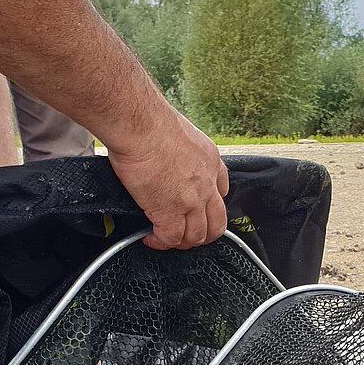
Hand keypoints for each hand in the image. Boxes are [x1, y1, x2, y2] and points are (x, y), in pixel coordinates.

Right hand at [106, 106, 229, 249]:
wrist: (141, 125)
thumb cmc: (151, 122)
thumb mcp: (182, 134)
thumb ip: (182, 152)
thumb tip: (168, 161)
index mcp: (211, 161)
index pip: (222, 191)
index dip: (210, 207)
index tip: (198, 210)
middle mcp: (207, 184)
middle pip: (216, 223)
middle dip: (203, 234)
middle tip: (186, 234)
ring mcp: (191, 201)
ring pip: (197, 236)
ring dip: (183, 241)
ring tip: (167, 239)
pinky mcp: (169, 212)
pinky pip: (170, 238)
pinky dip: (161, 242)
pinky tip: (150, 238)